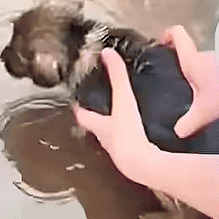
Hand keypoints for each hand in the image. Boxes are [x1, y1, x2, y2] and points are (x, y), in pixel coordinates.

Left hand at [73, 48, 158, 185]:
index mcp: (100, 125)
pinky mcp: (134, 159)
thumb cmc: (128, 133)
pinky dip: (132, 141)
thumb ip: (117, 76)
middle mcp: (106, 140)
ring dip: (114, 131)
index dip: (79, 108)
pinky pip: (130, 147)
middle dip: (97, 119)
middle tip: (99, 110)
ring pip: (112, 139)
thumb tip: (107, 53)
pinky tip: (140, 138)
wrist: (142, 165)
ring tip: (121, 122)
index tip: (76, 102)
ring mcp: (119, 152)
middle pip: (96, 128)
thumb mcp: (123, 100)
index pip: (83, 115)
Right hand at [159, 26, 218, 137]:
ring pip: (206, 63)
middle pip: (190, 52)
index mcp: (191, 59)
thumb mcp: (205, 110)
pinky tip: (218, 95)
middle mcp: (205, 54)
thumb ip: (190, 121)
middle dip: (183, 64)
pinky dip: (216, 79)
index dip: (168, 34)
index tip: (162, 44)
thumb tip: (177, 132)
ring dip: (202, 74)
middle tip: (178, 83)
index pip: (177, 34)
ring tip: (200, 94)